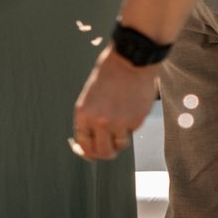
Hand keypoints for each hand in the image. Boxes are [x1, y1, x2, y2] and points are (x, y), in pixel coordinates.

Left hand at [72, 43, 156, 165]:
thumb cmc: (108, 76)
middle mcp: (99, 122)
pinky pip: (131, 132)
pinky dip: (130, 125)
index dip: (86, 152)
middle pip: (101, 153)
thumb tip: (91, 141)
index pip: (82, 144)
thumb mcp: (90, 97)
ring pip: (119, 146)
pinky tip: (130, 108)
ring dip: (119, 139)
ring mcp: (118, 124)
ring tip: (121, 122)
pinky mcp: (135, 122)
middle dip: (104, 154)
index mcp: (83, 114)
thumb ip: (90, 118)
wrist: (129, 62)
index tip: (89, 152)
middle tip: (108, 150)